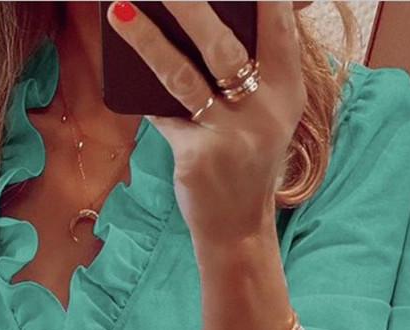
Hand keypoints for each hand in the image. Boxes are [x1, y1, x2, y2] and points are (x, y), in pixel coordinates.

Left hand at [105, 1, 307, 242]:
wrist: (237, 227)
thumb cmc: (246, 163)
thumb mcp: (265, 116)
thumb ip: (251, 73)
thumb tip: (196, 25)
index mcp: (289, 90)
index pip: (278, 23)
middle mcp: (265, 109)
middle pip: (223, 44)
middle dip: (189, 6)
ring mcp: (231, 134)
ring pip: (182, 76)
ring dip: (147, 40)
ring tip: (120, 11)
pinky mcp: (198, 157)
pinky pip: (164, 116)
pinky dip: (146, 98)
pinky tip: (125, 74)